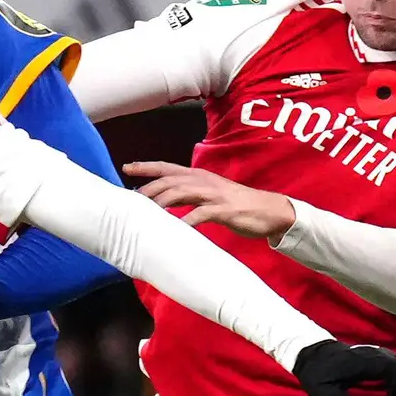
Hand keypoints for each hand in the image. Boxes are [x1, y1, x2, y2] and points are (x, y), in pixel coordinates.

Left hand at [129, 161, 296, 239]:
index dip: (146, 167)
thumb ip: (188, 196)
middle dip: (149, 188)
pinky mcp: (224, 210)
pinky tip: (176, 229)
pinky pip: (201, 214)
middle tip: (132, 199)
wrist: (269, 211)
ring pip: (182, 192)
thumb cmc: (237, 205)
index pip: (167, 167)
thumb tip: (163, 201)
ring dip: (162, 201)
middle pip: (170, 180)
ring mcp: (214, 195)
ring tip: (146, 212)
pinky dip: (187, 221)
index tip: (126, 167)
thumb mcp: (209, 196)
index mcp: (199, 176)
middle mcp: (204, 181)